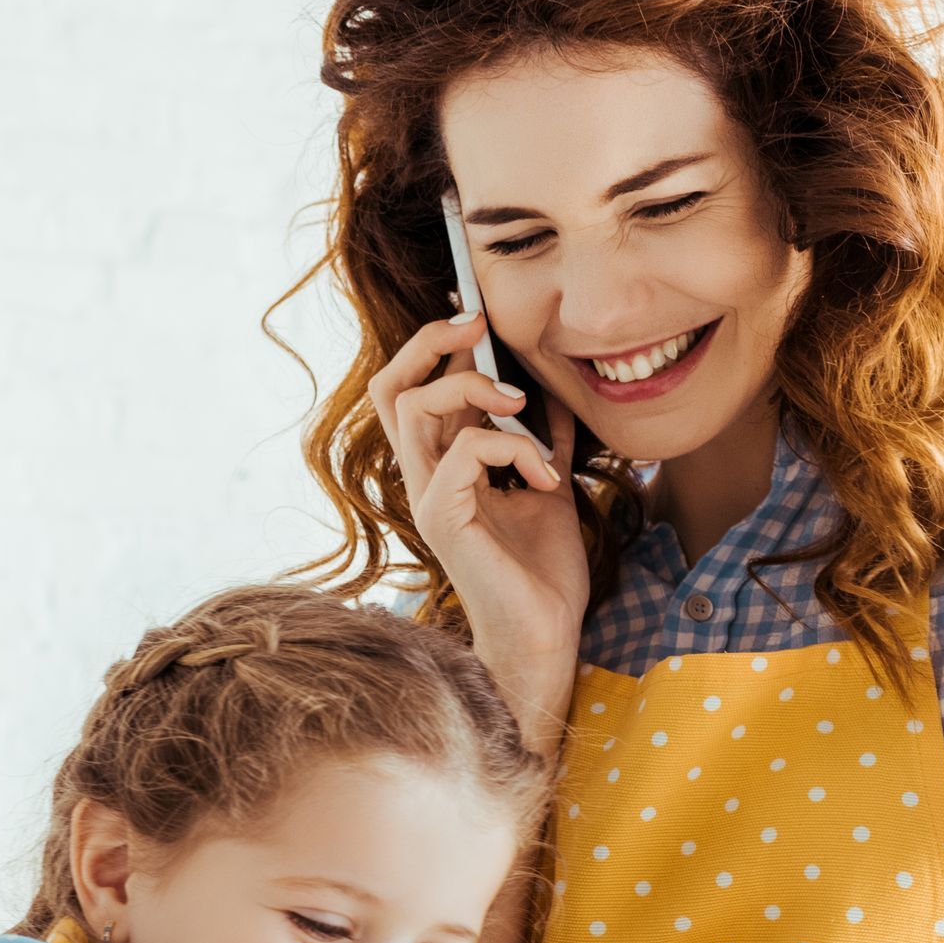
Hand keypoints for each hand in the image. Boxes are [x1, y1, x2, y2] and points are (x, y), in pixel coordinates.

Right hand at [368, 310, 587, 749]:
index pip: (418, 387)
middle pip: (392, 386)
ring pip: (414, 406)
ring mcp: (426, 497)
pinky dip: (512, 446)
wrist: (548, 634)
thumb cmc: (544, 573)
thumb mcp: (550, 485)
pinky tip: (545, 474)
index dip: (439, 341)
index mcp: (445, 466)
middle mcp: (425, 477)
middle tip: (479, 326)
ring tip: (522, 405)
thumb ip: (542, 438)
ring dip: (475, 389)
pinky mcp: (441, 519)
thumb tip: (551, 388)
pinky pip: (463, 452)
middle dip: (433, 342)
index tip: (477, 308)